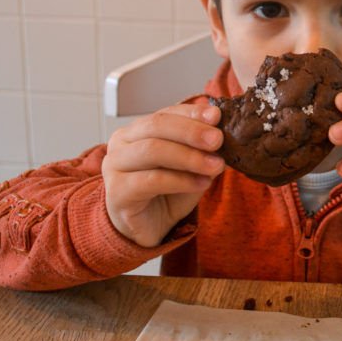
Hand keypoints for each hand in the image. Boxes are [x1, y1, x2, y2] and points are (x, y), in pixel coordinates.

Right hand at [102, 103, 224, 246]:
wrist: (150, 228)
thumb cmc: (168, 192)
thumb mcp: (191, 166)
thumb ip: (203, 150)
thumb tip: (226, 134)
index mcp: (138, 129)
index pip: (166, 112)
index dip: (192, 113)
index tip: (217, 116)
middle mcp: (122, 142)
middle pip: (157, 125)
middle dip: (191, 131)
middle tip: (218, 140)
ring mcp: (115, 165)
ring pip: (153, 150)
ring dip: (189, 157)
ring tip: (215, 166)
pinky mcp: (116, 191)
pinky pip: (151, 180)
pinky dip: (181, 180)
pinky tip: (202, 183)